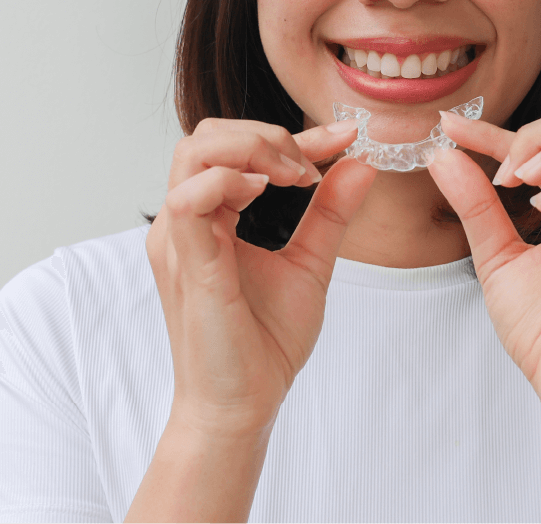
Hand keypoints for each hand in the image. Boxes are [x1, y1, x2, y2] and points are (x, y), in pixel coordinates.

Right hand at [146, 119, 375, 437]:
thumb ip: (330, 212)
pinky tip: (266, 192)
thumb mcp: (309, 262)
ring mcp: (180, 239)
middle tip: (310, 165)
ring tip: (294, 175)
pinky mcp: (187, 262)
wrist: (243, 405)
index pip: (240, 149)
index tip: (346, 135)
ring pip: (195, 153)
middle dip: (266, 134)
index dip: (296, 136)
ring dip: (251, 148)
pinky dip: (229, 181)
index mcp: (210, 217)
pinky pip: (189, 199)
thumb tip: (361, 163)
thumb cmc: (265, 341)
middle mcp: (186, 221)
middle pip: (207, 136)